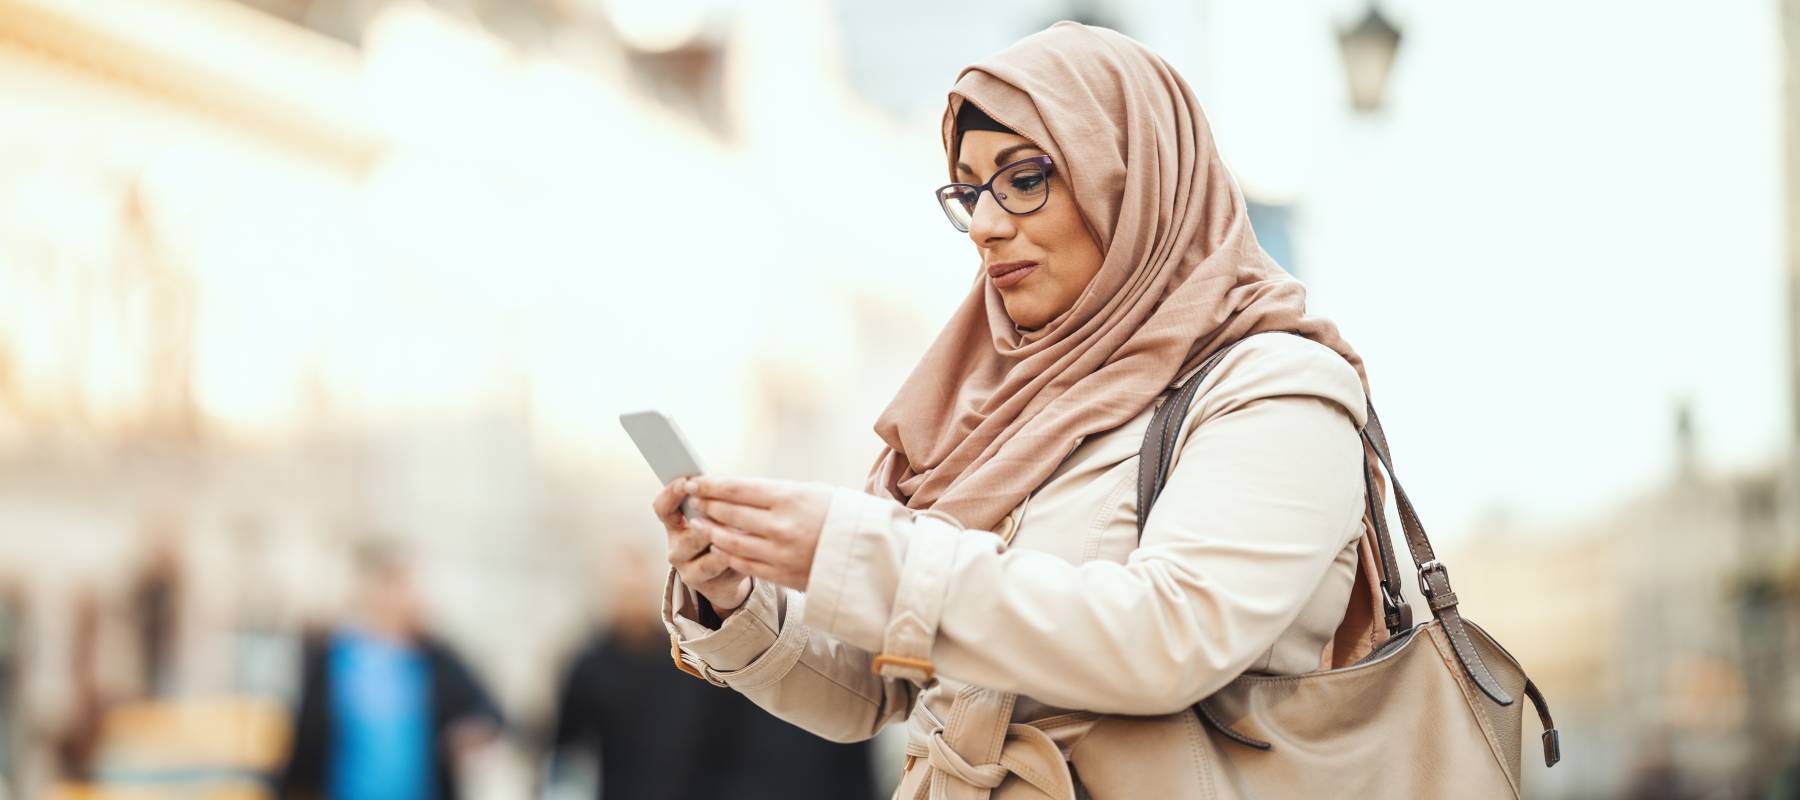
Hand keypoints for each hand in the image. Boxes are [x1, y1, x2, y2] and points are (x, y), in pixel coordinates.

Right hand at [655, 478, 752, 613]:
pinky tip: (752, 547)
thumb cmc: (721, 535)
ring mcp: (689, 571)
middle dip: (711, 522)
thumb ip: (712, 501)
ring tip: (746, 530)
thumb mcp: (713, 517)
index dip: (671, 494)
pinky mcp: (708, 587)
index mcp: (674, 526)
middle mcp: (676, 549)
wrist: (726, 577)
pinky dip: (740, 556)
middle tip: (727, 509)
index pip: (663, 509)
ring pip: (709, 555)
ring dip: (729, 542)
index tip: (685, 482)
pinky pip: (726, 569)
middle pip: (689, 534)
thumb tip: (723, 482)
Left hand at [686, 476, 831, 590]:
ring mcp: (780, 553)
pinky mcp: (781, 574)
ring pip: (731, 541)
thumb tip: (736, 491)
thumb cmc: (838, 516)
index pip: (738, 489)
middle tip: (692, 500)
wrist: (866, 554)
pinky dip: (727, 554)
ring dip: (710, 531)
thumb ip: (775, 493)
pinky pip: (744, 564)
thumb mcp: (811, 493)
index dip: (711, 485)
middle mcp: (782, 525)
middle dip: (706, 505)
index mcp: (791, 498)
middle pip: (729, 514)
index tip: (694, 482)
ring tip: (699, 523)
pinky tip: (719, 546)